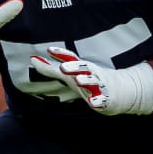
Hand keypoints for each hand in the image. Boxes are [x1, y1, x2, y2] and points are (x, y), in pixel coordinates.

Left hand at [30, 47, 152, 114]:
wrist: (120, 90)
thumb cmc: (89, 80)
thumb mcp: (70, 74)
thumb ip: (50, 69)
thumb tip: (32, 60)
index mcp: (81, 68)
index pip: (71, 58)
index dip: (61, 53)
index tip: (49, 50)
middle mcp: (91, 74)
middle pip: (83, 68)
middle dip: (73, 67)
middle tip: (62, 67)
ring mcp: (100, 86)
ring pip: (94, 82)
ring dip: (86, 80)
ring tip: (78, 80)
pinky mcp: (107, 99)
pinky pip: (103, 100)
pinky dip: (98, 101)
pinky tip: (92, 103)